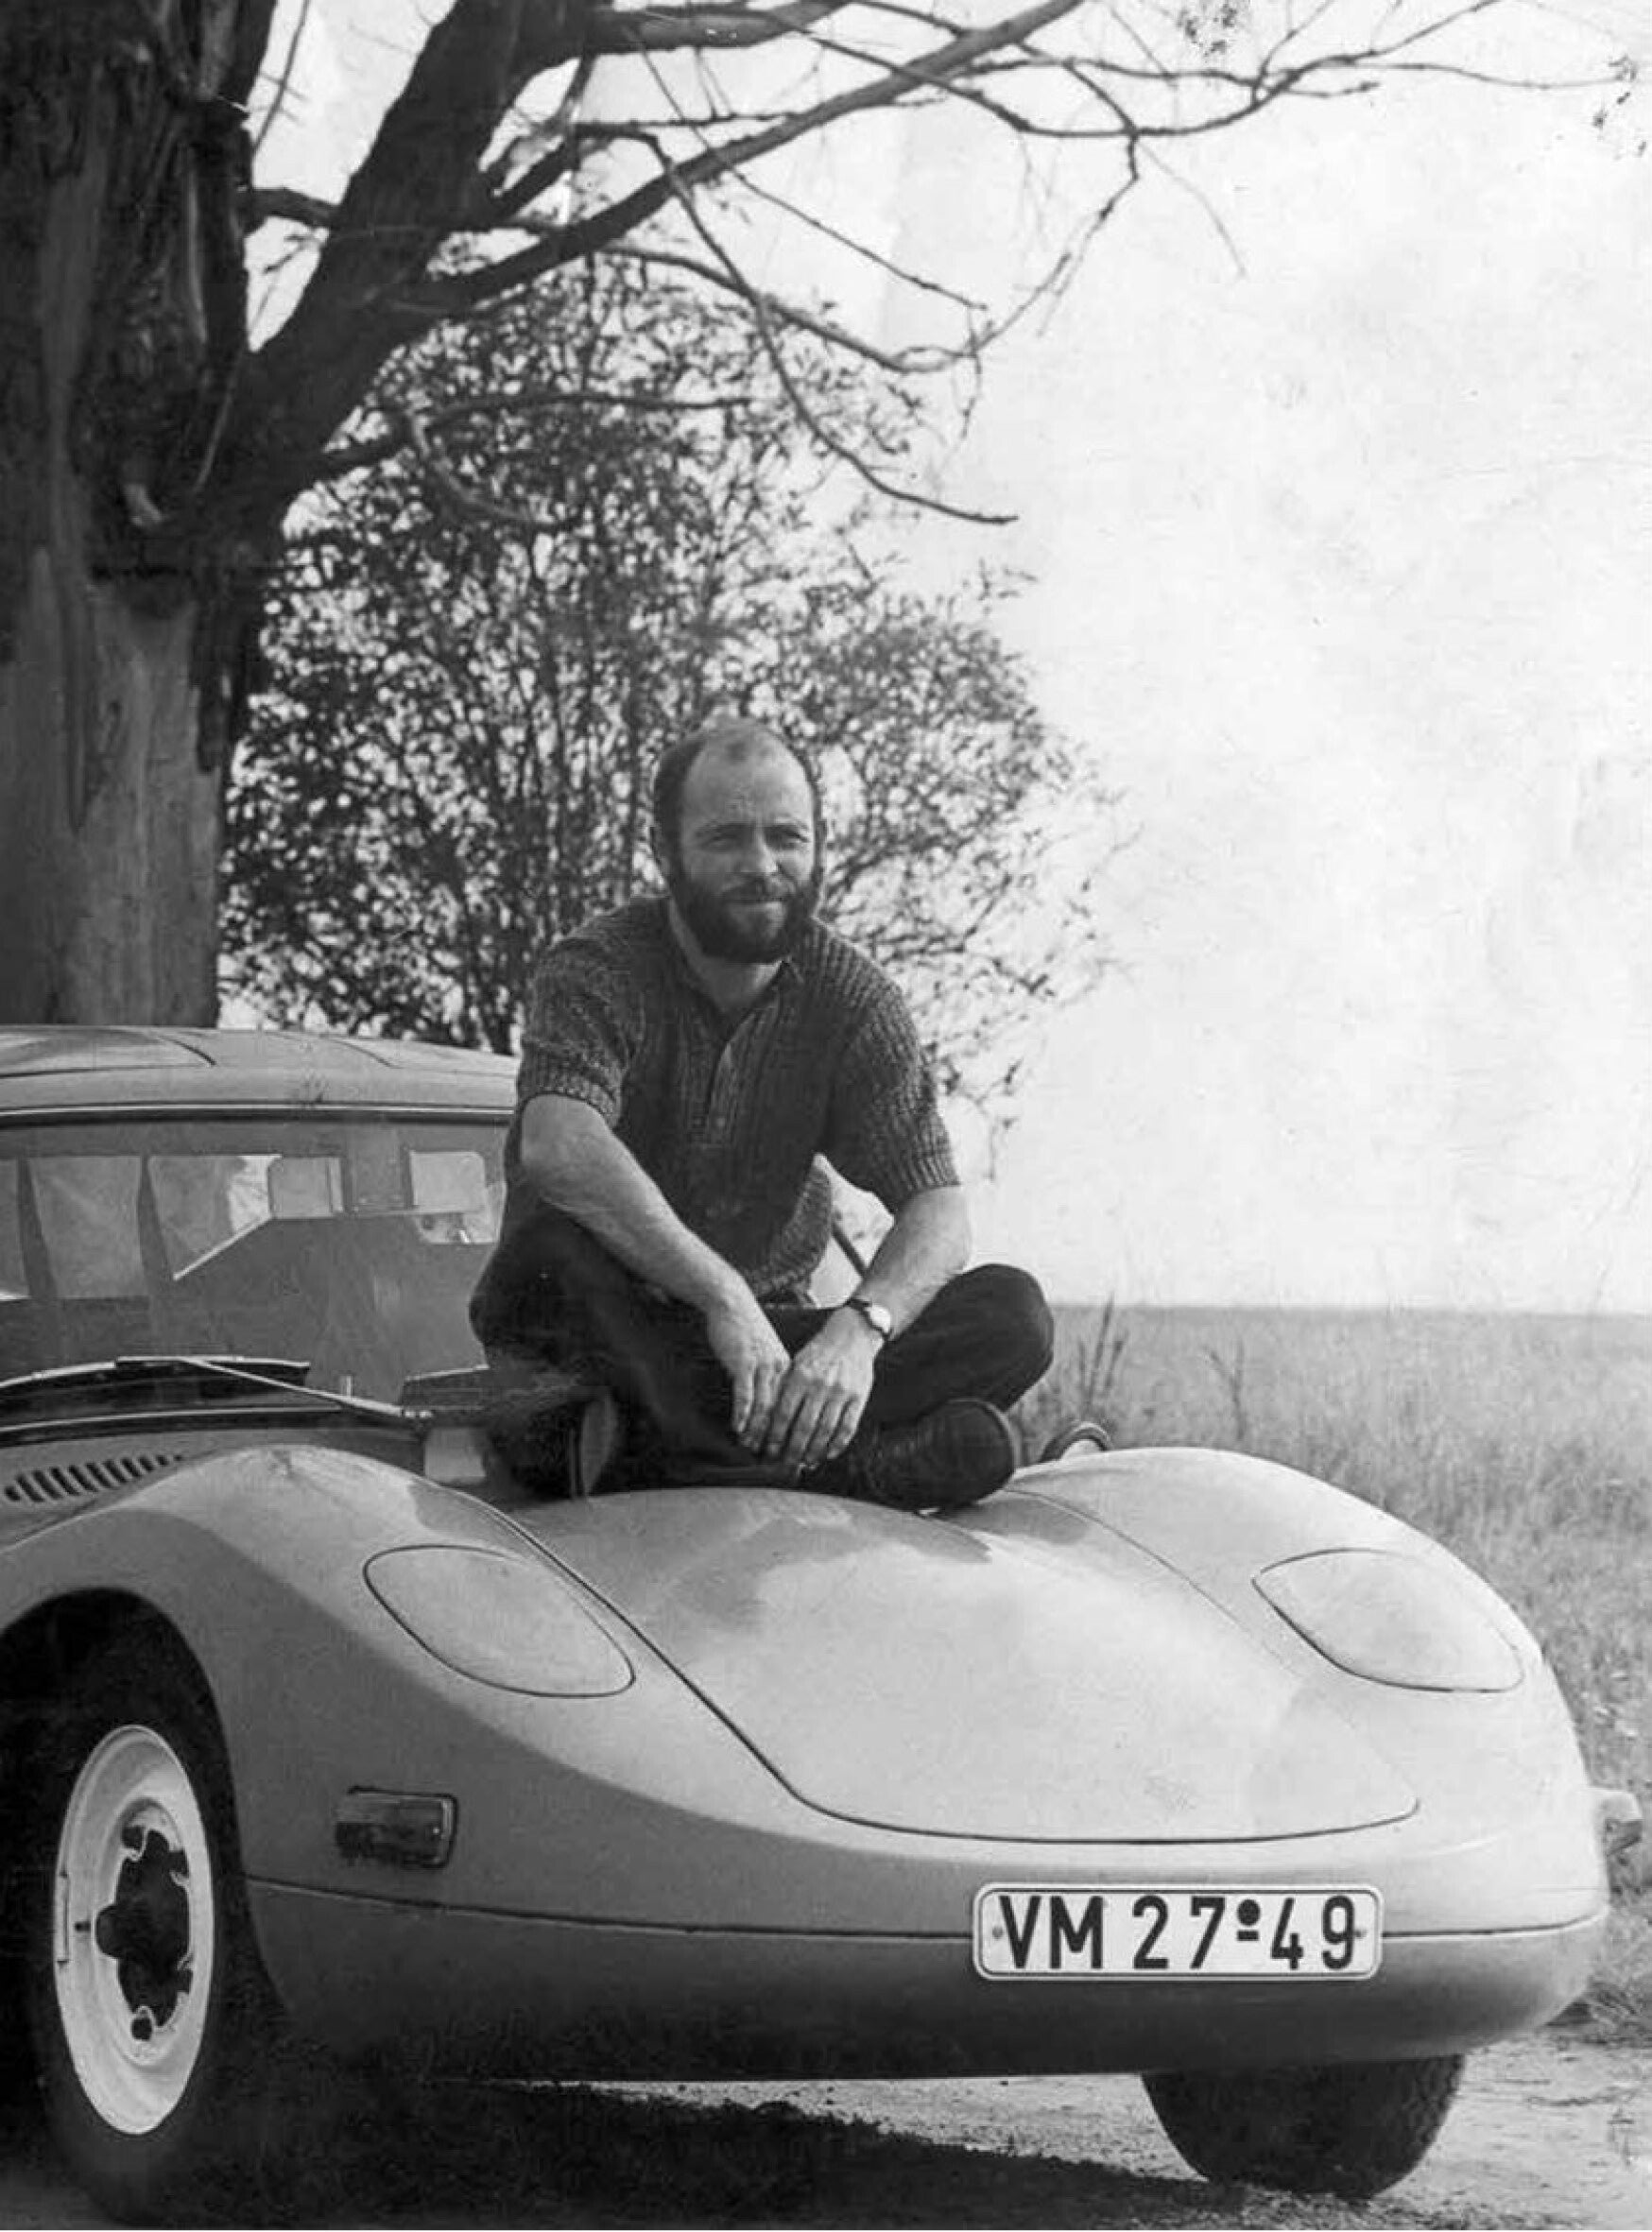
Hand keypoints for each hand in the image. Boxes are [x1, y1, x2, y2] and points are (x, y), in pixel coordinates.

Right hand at [702, 1290, 792, 1451]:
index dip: (788, 1429)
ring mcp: (762, 1365)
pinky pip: (745, 1393)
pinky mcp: (743, 1362)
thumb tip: (768, 1400)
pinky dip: (742, 1413)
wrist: (732, 1303)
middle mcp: (778, 1368)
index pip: (791, 1405)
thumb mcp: (764, 1353)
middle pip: (780, 1409)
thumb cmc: (745, 1329)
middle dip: (775, 1436)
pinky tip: (738, 1428)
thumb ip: (769, 1374)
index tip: (785, 1447)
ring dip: (757, 1429)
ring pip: (764, 1405)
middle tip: (772, 1457)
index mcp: (786, 1368)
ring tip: (751, 1447)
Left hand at [762, 1309, 879, 1470]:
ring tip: (806, 1463)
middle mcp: (820, 1385)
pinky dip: (838, 1444)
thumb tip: (768, 1420)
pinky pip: (848, 1427)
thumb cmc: (819, 1352)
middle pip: (804, 1427)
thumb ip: (785, 1389)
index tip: (769, 1451)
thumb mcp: (797, 1364)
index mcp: (801, 1376)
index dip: (775, 1436)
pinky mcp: (859, 1397)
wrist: (852, 1335)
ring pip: (826, 1431)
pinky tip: (829, 1454)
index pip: (784, 1413)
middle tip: (785, 1465)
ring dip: (814, 1452)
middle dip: (793, 1450)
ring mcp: (841, 1392)